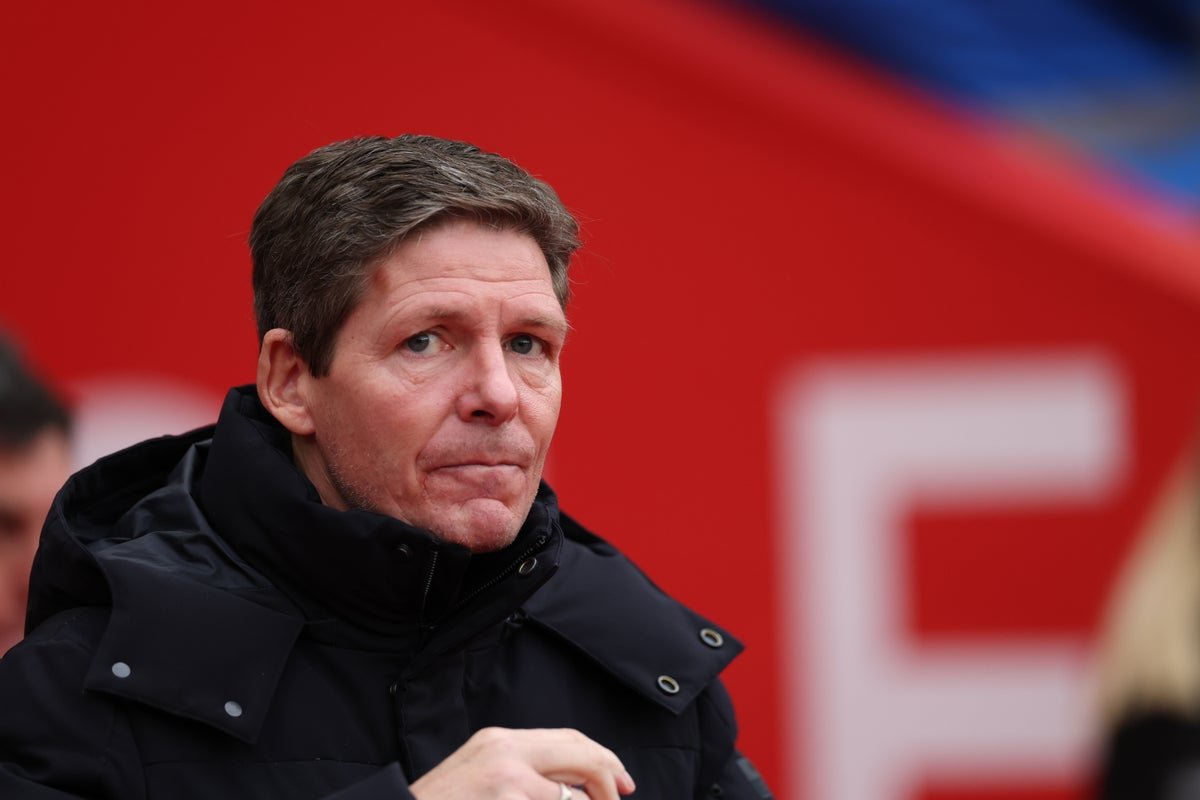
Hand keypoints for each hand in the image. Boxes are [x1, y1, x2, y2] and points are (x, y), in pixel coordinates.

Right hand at [409, 727, 635, 799]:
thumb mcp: (480, 772)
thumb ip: (522, 770)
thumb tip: (573, 787)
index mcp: (500, 740)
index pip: (567, 739)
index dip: (601, 757)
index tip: (620, 778)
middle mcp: (506, 752)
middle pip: (580, 754)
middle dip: (609, 778)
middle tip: (621, 796)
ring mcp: (507, 781)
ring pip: (571, 796)